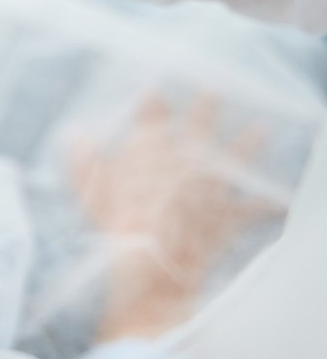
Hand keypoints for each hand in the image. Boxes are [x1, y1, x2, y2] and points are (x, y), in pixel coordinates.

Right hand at [70, 95, 269, 341]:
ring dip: (247, 144)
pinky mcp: (228, 216)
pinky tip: (281, 201)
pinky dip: (267, 207)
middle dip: (207, 108)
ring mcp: (211, 189)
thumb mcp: (89, 195)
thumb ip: (84, 162)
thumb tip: (77, 135)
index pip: (152, 119)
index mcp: (151, 155)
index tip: (154, 90)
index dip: (153, 104)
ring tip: (261, 127)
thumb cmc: (116, 230)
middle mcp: (187, 164)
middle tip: (215, 90)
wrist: (153, 268)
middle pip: (199, 129)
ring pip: (233, 160)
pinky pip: (253, 210)